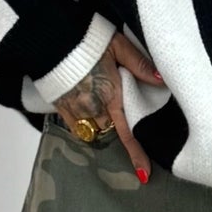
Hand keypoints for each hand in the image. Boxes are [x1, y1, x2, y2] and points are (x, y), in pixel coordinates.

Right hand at [54, 28, 159, 179]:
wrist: (49, 37)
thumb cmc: (86, 39)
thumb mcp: (119, 45)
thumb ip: (140, 65)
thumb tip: (162, 80)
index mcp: (111, 95)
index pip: (127, 132)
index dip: (136, 154)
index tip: (144, 174)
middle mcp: (93, 107)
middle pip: (110, 131)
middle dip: (118, 128)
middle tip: (121, 116)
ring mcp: (75, 109)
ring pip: (93, 131)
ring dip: (101, 126)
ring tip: (104, 113)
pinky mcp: (60, 106)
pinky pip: (75, 127)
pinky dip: (84, 126)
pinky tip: (89, 114)